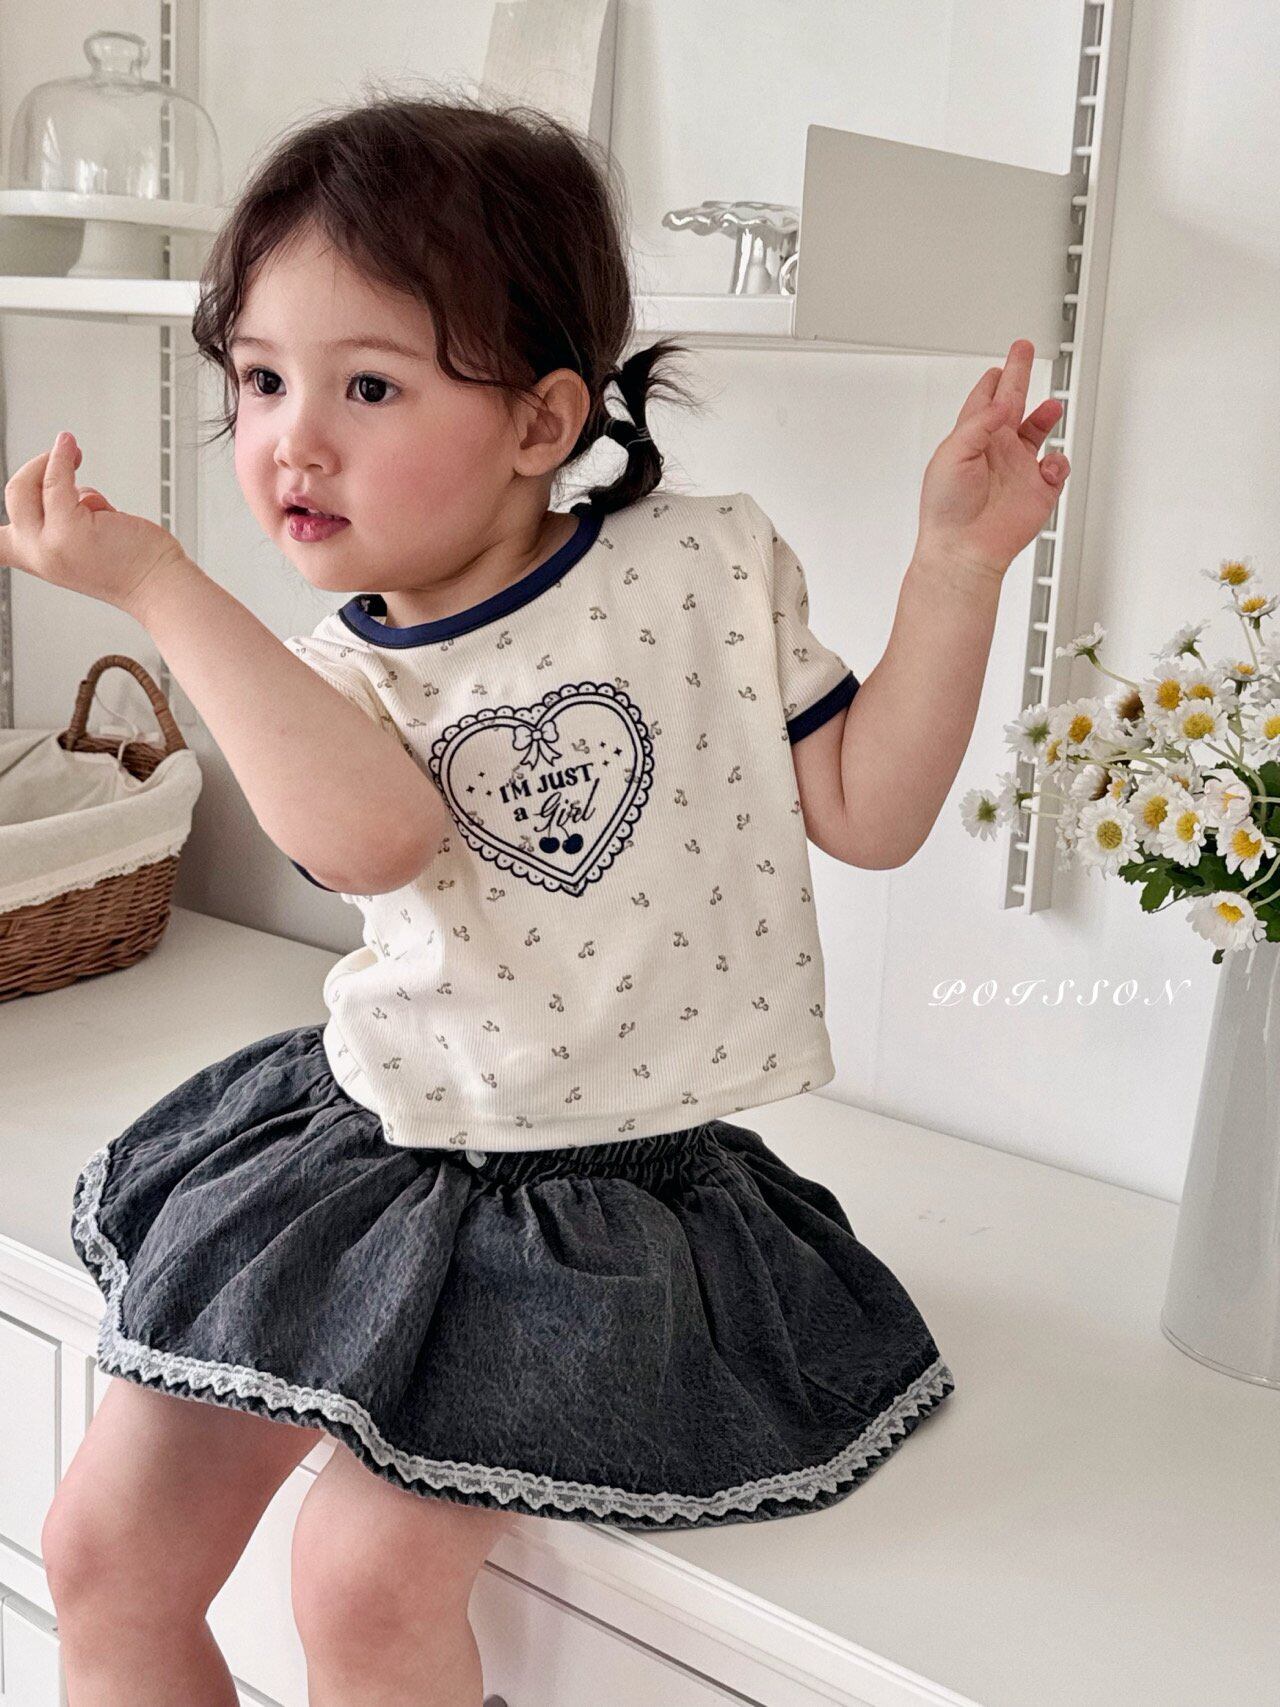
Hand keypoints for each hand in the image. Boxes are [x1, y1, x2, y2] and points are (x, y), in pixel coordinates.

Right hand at [0, 431, 189, 615]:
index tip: (3, 513)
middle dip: (35, 467)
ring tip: (75, 454)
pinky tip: (70, 446)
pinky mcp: (69, 532)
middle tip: (62, 457)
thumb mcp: (84, 542)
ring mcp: (51, 544)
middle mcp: (38, 555)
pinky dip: (60, 458)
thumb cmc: (133, 562)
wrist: (158, 584)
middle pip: (13, 496)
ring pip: (27, 488)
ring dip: (49, 461)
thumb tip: (62, 479)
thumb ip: (64, 517)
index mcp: (38, 559)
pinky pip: (56, 482)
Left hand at [914, 339, 1070, 579]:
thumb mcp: (952, 455)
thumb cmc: (947, 510)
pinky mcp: (1038, 490)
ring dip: (1046, 415)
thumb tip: (1000, 403)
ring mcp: (1018, 469)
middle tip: (1024, 351)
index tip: (1001, 363)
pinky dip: (1058, 461)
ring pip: (1037, 431)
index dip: (993, 380)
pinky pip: (1057, 465)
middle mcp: (996, 451)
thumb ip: (978, 424)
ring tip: (1051, 406)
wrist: (965, 548)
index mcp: (971, 440)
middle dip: (1020, 375)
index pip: (984, 401)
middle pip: (1012, 403)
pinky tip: (1047, 465)